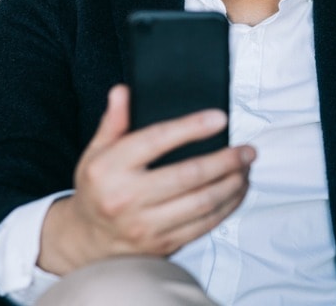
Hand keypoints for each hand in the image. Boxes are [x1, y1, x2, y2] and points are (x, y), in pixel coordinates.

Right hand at [38, 84, 255, 274]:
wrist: (87, 241)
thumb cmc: (98, 189)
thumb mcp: (96, 153)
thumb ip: (113, 122)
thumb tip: (123, 91)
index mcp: (109, 169)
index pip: (156, 140)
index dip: (192, 127)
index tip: (220, 118)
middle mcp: (126, 198)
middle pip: (189, 175)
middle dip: (226, 160)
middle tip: (247, 150)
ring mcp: (145, 225)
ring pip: (202, 202)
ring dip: (232, 184)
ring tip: (246, 168)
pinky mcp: (162, 244)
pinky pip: (204, 224)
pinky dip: (228, 206)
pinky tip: (237, 191)